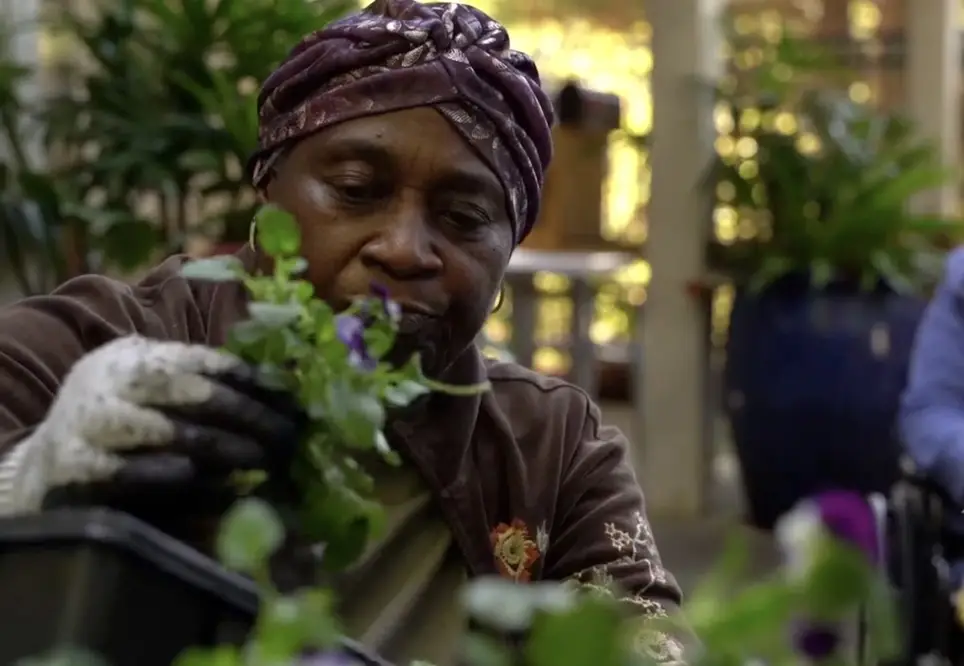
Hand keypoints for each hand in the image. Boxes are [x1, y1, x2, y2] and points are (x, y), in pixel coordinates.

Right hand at [0, 334, 305, 547]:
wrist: (46, 461)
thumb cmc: (121, 419)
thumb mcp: (151, 388)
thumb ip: (198, 383)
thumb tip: (281, 386)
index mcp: (139, 357)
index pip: (207, 361)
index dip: (256, 381)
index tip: (294, 400)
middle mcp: (115, 382)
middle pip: (199, 395)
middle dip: (253, 417)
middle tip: (290, 437)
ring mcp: (93, 423)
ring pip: (175, 434)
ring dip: (229, 451)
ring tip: (268, 462)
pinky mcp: (76, 467)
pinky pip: (139, 476)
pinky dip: (181, 483)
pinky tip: (220, 489)